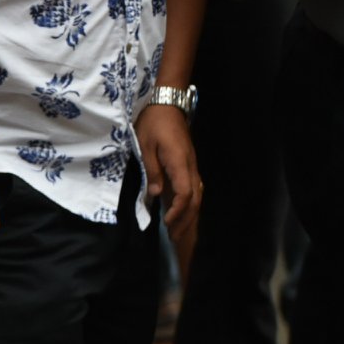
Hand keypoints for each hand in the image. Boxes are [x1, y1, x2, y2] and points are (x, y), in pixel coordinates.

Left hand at [136, 103, 200, 241]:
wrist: (168, 104)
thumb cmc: (153, 123)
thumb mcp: (145, 145)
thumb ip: (152, 170)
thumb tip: (155, 195)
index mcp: (179, 162)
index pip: (186, 191)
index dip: (178, 210)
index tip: (166, 223)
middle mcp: (190, 166)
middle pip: (195, 198)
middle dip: (186, 220)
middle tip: (174, 239)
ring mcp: (191, 166)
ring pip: (197, 195)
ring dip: (190, 215)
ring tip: (179, 233)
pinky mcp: (188, 165)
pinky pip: (194, 189)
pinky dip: (190, 205)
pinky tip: (182, 215)